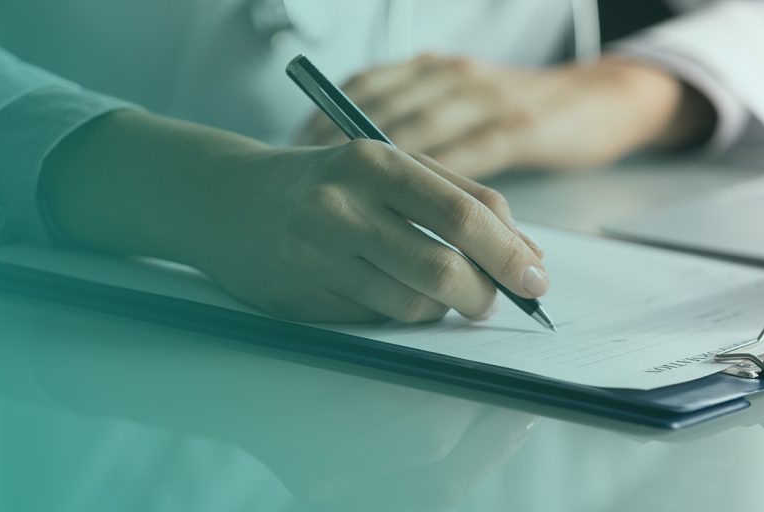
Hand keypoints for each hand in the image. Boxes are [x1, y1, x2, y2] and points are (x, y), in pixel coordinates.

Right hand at [203, 141, 546, 322]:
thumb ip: (461, 199)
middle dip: (484, 294)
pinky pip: (375, 321)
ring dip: (439, 307)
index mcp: (375, 162)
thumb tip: (527, 254)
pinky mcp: (300, 297)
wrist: (227, 200)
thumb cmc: (328, 182)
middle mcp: (342, 207)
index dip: (510, 253)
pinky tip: (378, 287)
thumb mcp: (391, 168)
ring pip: (412, 306)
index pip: (463, 215)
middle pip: (443, 269)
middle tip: (493, 300)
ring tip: (430, 287)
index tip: (536, 278)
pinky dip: (394, 313)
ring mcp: (316, 256)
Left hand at [298, 55, 714, 178]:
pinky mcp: (518, 127)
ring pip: (424, 135)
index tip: (297, 151)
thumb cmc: (525, 109)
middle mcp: (453, 77)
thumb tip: (371, 164)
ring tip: (351, 205)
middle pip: (385, 111)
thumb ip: (422, 123)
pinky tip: (417, 211)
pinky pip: (468, 156)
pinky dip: (440, 185)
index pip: (366, 88)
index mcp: (435, 69)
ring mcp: (485, 99)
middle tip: (313, 186)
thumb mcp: (465, 104)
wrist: (599, 97)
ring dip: (384, 173)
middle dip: (344, 150)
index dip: (327, 118)